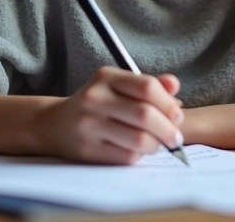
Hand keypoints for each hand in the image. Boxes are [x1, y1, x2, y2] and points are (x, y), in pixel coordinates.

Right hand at [32, 67, 183, 163]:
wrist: (56, 125)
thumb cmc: (99, 104)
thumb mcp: (119, 86)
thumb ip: (150, 85)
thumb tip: (174, 86)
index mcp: (106, 77)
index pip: (147, 86)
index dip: (168, 103)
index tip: (178, 116)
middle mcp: (95, 98)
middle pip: (145, 115)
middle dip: (168, 129)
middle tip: (175, 138)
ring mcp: (89, 125)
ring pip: (139, 139)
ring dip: (156, 145)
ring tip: (157, 144)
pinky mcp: (87, 150)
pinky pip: (126, 156)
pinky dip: (139, 155)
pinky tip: (136, 151)